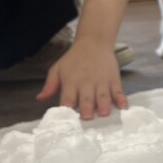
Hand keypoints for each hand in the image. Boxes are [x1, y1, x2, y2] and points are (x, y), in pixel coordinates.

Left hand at [36, 0, 131, 118]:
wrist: (94, 42)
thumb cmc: (74, 59)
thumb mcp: (58, 69)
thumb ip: (50, 85)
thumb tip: (40, 99)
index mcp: (71, 81)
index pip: (68, 98)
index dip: (67, 109)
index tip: (67, 120)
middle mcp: (86, 83)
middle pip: (86, 99)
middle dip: (87, 110)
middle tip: (87, 118)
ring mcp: (101, 81)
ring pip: (103, 96)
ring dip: (104, 106)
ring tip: (104, 114)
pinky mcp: (113, 79)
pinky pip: (118, 91)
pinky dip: (121, 99)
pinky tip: (123, 106)